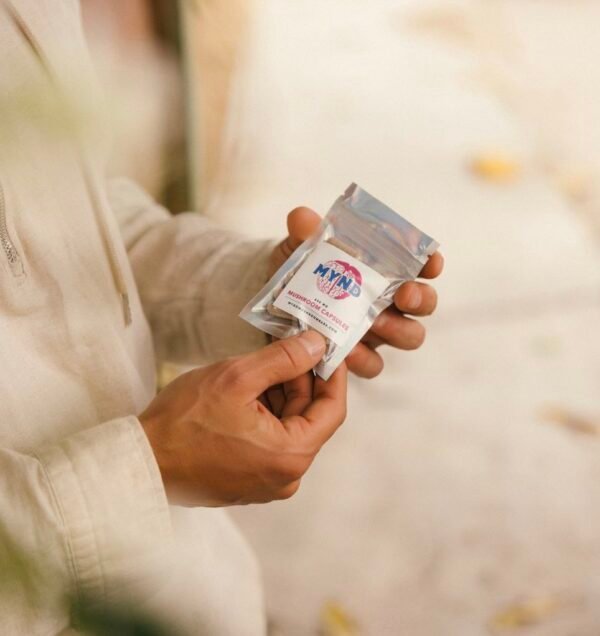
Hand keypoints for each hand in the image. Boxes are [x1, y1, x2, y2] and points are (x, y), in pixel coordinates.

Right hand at [139, 331, 346, 505]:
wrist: (141, 462)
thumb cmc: (183, 422)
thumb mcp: (237, 377)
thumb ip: (284, 359)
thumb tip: (317, 344)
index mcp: (290, 456)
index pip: (332, 410)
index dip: (332, 375)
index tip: (328, 349)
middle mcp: (285, 477)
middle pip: (308, 418)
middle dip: (299, 380)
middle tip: (286, 347)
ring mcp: (266, 483)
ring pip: (287, 428)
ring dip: (279, 395)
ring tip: (259, 367)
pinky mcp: (247, 481)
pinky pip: (269, 442)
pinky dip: (265, 414)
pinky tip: (247, 391)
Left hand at [269, 207, 443, 378]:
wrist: (277, 304)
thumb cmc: (299, 270)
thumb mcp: (298, 248)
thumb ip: (302, 233)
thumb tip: (302, 218)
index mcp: (383, 268)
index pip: (419, 263)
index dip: (430, 263)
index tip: (430, 262)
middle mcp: (389, 299)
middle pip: (424, 303)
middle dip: (420, 298)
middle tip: (404, 294)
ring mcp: (378, 330)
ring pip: (409, 336)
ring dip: (398, 330)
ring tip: (374, 323)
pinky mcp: (360, 356)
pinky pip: (374, 364)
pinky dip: (364, 359)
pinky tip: (347, 352)